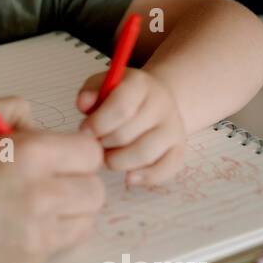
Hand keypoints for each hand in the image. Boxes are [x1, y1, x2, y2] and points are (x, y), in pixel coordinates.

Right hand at [0, 98, 105, 262]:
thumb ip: (7, 110)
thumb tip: (33, 119)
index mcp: (28, 155)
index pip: (89, 152)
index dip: (75, 150)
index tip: (63, 154)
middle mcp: (39, 197)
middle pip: (94, 191)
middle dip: (76, 181)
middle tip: (50, 179)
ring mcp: (34, 237)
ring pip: (83, 222)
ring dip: (68, 212)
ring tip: (34, 204)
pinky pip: (57, 247)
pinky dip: (45, 236)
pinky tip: (14, 226)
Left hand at [76, 67, 186, 186]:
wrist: (154, 101)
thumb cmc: (120, 96)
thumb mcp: (103, 86)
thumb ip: (90, 92)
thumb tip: (83, 103)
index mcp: (140, 85)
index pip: (121, 107)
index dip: (98, 124)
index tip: (84, 131)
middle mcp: (162, 104)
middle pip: (126, 135)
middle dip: (103, 143)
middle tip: (96, 142)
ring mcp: (173, 128)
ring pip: (143, 154)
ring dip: (117, 161)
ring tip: (108, 155)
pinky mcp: (179, 149)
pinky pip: (165, 170)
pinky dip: (145, 178)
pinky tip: (129, 177)